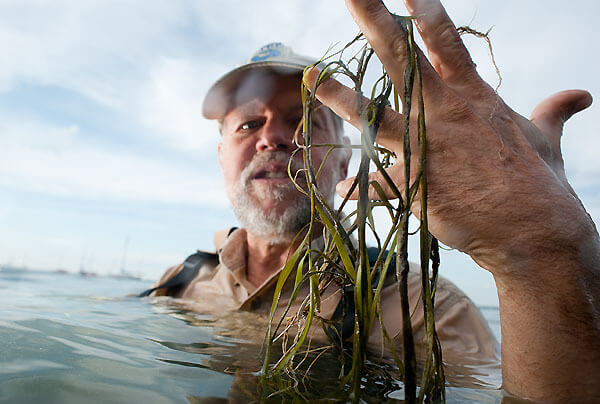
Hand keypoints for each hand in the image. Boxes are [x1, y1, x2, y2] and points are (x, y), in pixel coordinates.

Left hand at [305, 0, 592, 274]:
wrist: (532, 231)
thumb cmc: (539, 184)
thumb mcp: (545, 140)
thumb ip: (552, 112)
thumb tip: (580, 95)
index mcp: (473, 97)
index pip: (447, 43)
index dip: (426, 13)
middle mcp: (443, 114)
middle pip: (402, 59)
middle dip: (374, 22)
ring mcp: (425, 148)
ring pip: (374, 113)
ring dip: (341, 95)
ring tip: (313, 77)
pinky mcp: (412, 184)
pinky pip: (375, 184)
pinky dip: (359, 188)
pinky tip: (344, 189)